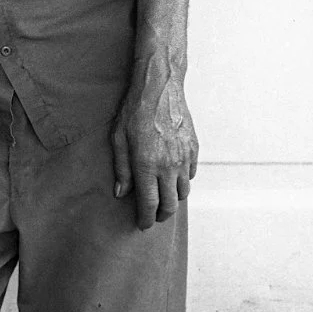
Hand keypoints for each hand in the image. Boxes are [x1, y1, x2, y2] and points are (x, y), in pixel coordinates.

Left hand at [111, 71, 197, 230]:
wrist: (160, 87)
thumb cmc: (134, 110)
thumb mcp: (118, 137)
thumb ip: (121, 168)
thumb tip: (121, 193)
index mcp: (147, 165)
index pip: (149, 204)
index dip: (146, 219)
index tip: (142, 224)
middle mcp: (168, 165)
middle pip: (170, 205)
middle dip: (161, 215)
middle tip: (153, 215)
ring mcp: (184, 158)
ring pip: (183, 192)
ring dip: (173, 199)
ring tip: (163, 198)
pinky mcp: (194, 149)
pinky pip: (191, 174)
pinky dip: (183, 181)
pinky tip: (173, 177)